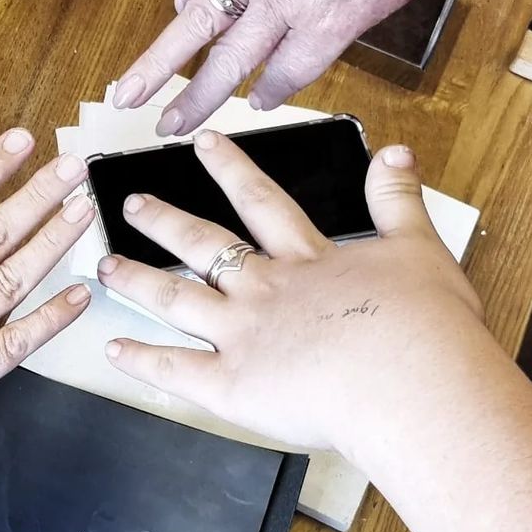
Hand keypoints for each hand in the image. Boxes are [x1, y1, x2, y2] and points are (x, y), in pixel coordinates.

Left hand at [95, 130, 490, 456]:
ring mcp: (241, 337)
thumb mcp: (421, 249)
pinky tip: (113, 349)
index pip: (260, 202)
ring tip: (104, 267)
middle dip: (163, 222)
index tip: (204, 144)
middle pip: (202, 247)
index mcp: (306, 262)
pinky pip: (175, 370)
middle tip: (132, 204)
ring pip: (174, 299)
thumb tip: (394, 153)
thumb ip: (399, 200)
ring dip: (136, 281)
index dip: (230, 169)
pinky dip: (141, 361)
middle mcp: (264, 292)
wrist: (413, 384)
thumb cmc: (426, 330)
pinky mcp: (232, 387)